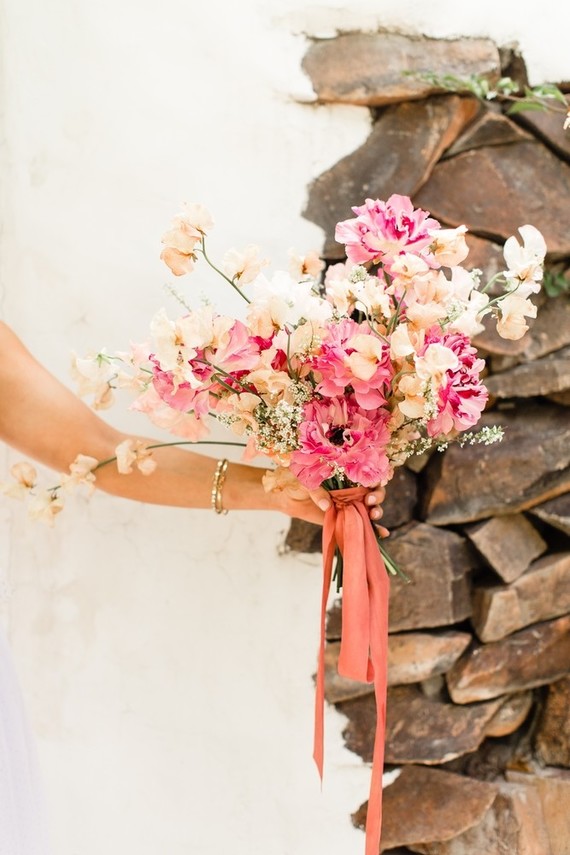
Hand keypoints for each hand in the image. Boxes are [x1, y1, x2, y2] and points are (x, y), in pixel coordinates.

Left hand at [263, 468, 388, 533]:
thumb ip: (317, 491)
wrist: (291, 498)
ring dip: (377, 512)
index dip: (376, 478)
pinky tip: (383, 533)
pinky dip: (376, 529)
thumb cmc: (299, 483)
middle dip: (378, 496)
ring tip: (373, 515)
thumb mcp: (306, 481)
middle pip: (375, 492)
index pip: (368, 475)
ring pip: (372, 508)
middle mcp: (353, 490)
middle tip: (370, 501)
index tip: (375, 483)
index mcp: (347, 476)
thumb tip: (327, 505)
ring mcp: (352, 505)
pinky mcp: (347, 520)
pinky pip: (364, 525)